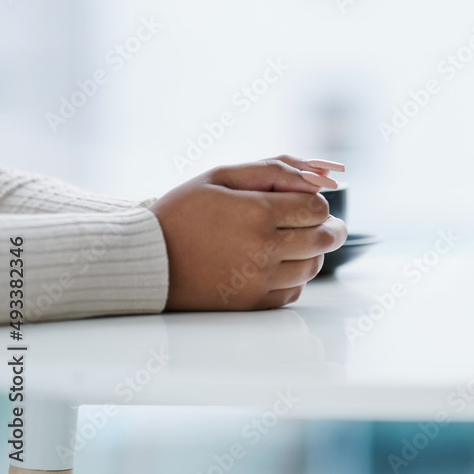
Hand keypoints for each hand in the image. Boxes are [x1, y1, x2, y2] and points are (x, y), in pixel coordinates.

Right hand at [150, 156, 347, 311]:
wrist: (147, 259)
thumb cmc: (182, 213)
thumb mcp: (221, 177)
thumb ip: (273, 170)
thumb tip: (318, 179)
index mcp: (257, 213)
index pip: (317, 208)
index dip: (316, 202)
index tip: (304, 202)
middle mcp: (263, 249)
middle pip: (323, 238)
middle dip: (326, 227)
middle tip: (319, 223)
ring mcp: (259, 280)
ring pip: (312, 266)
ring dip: (311, 252)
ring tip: (295, 241)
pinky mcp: (252, 303)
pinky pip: (294, 291)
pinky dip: (294, 277)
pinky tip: (278, 264)